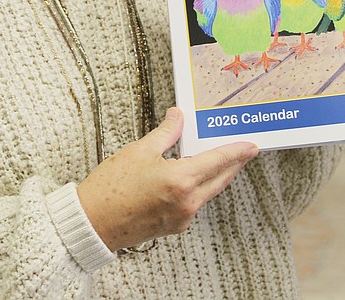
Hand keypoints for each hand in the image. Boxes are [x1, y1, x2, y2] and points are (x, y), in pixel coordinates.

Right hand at [76, 107, 257, 250]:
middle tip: (242, 151)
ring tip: (215, 159)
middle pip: (219, 179)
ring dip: (214, 176)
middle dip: (232, 165)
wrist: (92, 224)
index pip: (218, 162)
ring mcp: (182, 217)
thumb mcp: (139, 151)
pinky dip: (197, 188)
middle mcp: (187, 202)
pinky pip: (193, 203)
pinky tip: (189, 177)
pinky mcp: (173, 226)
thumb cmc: (110, 189)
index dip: (237, 152)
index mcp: (181, 181)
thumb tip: (177, 117)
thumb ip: (165, 133)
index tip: (252, 146)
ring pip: (207, 192)